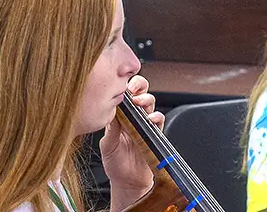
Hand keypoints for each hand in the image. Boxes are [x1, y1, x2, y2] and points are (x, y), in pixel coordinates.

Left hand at [100, 75, 163, 210]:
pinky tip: (151, 119)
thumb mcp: (107, 145)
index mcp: (119, 117)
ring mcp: (145, 124)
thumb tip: (111, 111)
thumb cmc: (115, 164)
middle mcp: (133, 118)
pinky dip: (156, 116)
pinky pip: (159, 120)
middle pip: (140, 92)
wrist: (128, 182)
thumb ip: (111, 129)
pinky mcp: (155, 133)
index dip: (123, 85)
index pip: (122, 95)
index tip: (119, 83)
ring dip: (147, 99)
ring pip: (150, 103)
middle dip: (138, 86)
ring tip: (140, 102)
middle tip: (133, 89)